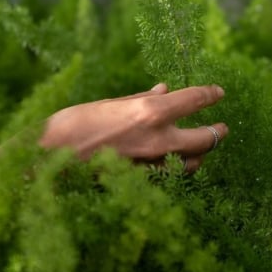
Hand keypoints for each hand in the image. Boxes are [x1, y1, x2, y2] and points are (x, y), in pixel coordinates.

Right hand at [39, 83, 226, 171]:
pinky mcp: (141, 182)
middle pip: (204, 139)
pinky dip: (176, 169)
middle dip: (217, 133)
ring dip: (199, 156)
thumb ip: (141, 99)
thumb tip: (164, 89)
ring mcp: (151, 165)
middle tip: (223, 128)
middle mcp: (157, 139)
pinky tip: (174, 164)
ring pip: (191, 164)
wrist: (49, 158)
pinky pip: (170, 176)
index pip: (194, 100)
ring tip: (200, 150)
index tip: (218, 93)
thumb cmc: (73, 123)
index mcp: (150, 111)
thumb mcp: (109, 103)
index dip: (210, 95)